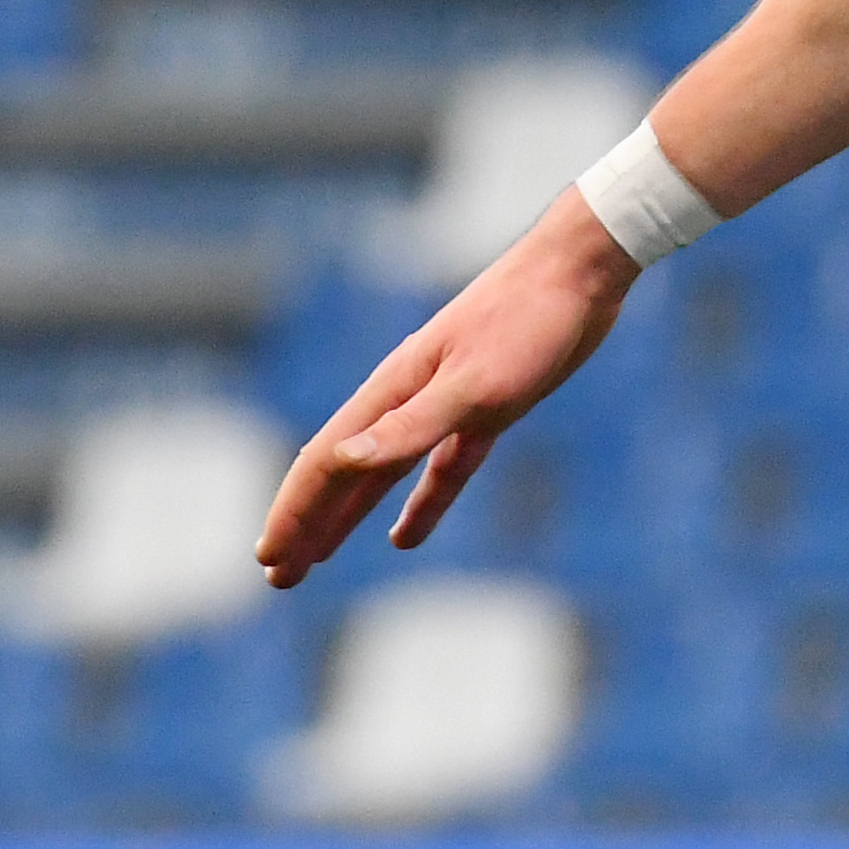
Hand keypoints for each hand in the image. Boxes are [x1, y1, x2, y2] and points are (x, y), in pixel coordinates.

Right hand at [255, 189, 639, 588]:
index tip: (266, 560)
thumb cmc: (528, 321)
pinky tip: (405, 537)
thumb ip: (410, 426)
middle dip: (307, 524)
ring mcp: (447, 403)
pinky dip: (422, 504)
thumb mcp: (473, 384)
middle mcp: (409, 398)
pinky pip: (443, 468)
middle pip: (344, 472)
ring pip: (383, 473)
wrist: (582, 271)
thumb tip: (341, 462)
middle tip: (276, 577)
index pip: (326, 461)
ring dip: (348, 516)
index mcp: (394, 391)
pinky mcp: (489, 408)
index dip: (295, 512)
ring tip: (316, 559)